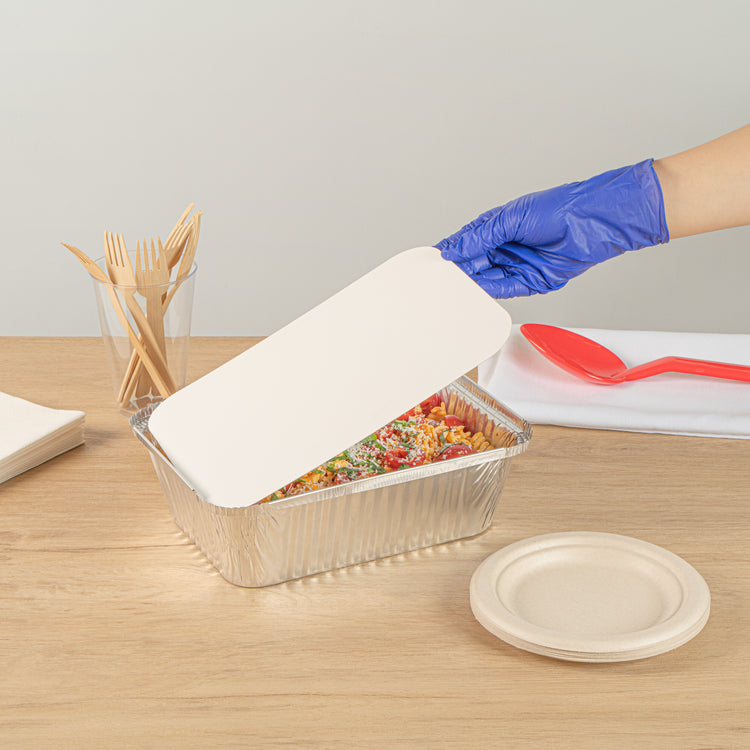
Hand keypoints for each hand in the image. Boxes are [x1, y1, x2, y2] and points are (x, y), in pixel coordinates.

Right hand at [436, 160, 668, 297]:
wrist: (592, 222)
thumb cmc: (559, 209)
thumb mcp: (511, 219)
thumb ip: (481, 237)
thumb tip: (455, 250)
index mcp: (499, 226)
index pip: (467, 241)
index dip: (450, 250)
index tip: (432, 260)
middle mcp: (507, 246)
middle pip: (475, 262)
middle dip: (458, 270)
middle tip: (439, 278)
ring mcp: (518, 263)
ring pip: (487, 278)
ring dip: (471, 283)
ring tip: (452, 287)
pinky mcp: (531, 280)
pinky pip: (505, 289)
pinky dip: (489, 292)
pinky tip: (476, 292)